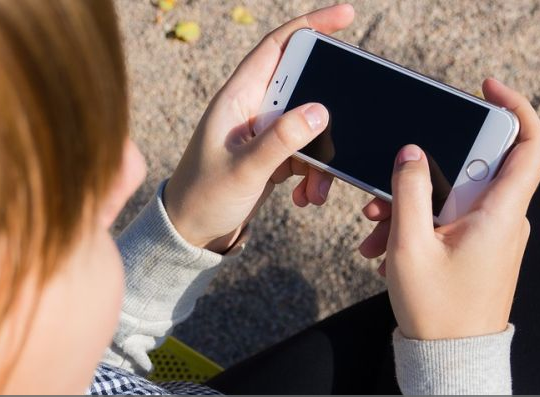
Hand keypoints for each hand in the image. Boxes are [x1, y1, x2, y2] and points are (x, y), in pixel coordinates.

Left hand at [164, 5, 354, 252]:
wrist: (191, 233)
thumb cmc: (203, 197)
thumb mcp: (245, 169)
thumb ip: (282, 140)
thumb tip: (321, 110)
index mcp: (237, 98)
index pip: (277, 47)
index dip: (311, 26)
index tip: (346, 16)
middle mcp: (251, 109)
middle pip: (303, 87)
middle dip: (327, 112)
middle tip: (348, 126)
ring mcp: (263, 132)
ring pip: (309, 127)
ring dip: (321, 157)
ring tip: (317, 190)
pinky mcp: (271, 155)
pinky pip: (306, 153)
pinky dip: (313, 174)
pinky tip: (305, 197)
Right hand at [359, 79, 539, 339]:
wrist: (449, 359)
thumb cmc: (436, 309)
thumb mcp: (410, 245)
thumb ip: (409, 191)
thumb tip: (413, 152)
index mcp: (501, 214)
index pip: (530, 145)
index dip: (515, 108)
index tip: (486, 90)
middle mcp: (504, 219)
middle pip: (473, 168)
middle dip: (426, 170)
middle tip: (389, 183)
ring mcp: (492, 235)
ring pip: (453, 196)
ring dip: (411, 203)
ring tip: (374, 227)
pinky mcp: (478, 248)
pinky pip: (448, 219)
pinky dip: (417, 223)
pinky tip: (383, 245)